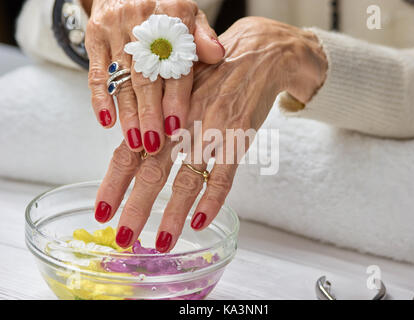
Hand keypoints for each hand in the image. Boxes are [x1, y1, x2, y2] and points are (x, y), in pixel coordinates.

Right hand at [84, 0, 224, 153]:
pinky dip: (100, 98)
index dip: (176, 99)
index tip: (176, 127)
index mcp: (172, 18)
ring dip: (127, 114)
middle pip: (146, 78)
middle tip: (153, 144)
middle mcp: (142, 23)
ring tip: (134, 141)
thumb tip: (218, 54)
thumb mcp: (190, 15)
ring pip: (121, 79)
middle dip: (149, 115)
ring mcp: (115, 29)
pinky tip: (106, 121)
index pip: (176, 66)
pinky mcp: (95, 35)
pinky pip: (96, 72)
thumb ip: (202, 37)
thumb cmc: (164, 9)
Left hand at [94, 17, 327, 251]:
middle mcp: (180, 120)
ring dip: (173, 213)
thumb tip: (134, 152)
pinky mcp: (238, 136)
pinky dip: (213, 200)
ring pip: (188, 178)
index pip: (128, 151)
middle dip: (136, 207)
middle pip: (152, 169)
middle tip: (122, 237)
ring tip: (162, 242)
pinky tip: (201, 222)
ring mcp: (211, 129)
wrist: (256, 53)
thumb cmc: (211, 74)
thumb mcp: (176, 89)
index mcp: (161, 110)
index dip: (113, 183)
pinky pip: (224, 174)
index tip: (102, 212)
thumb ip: (156, 119)